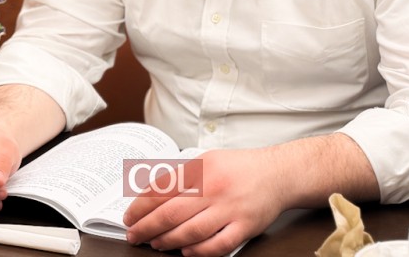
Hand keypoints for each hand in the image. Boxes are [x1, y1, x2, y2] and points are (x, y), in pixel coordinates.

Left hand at [123, 148, 285, 256]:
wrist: (278, 173)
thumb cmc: (241, 168)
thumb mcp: (208, 160)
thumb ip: (184, 176)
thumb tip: (153, 194)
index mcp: (201, 169)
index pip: (162, 189)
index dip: (141, 206)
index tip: (130, 216)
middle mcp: (214, 188)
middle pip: (171, 213)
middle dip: (147, 228)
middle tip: (135, 235)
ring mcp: (229, 209)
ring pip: (190, 232)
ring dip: (168, 241)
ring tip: (156, 244)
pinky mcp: (244, 227)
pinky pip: (217, 245)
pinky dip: (198, 252)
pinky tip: (186, 252)